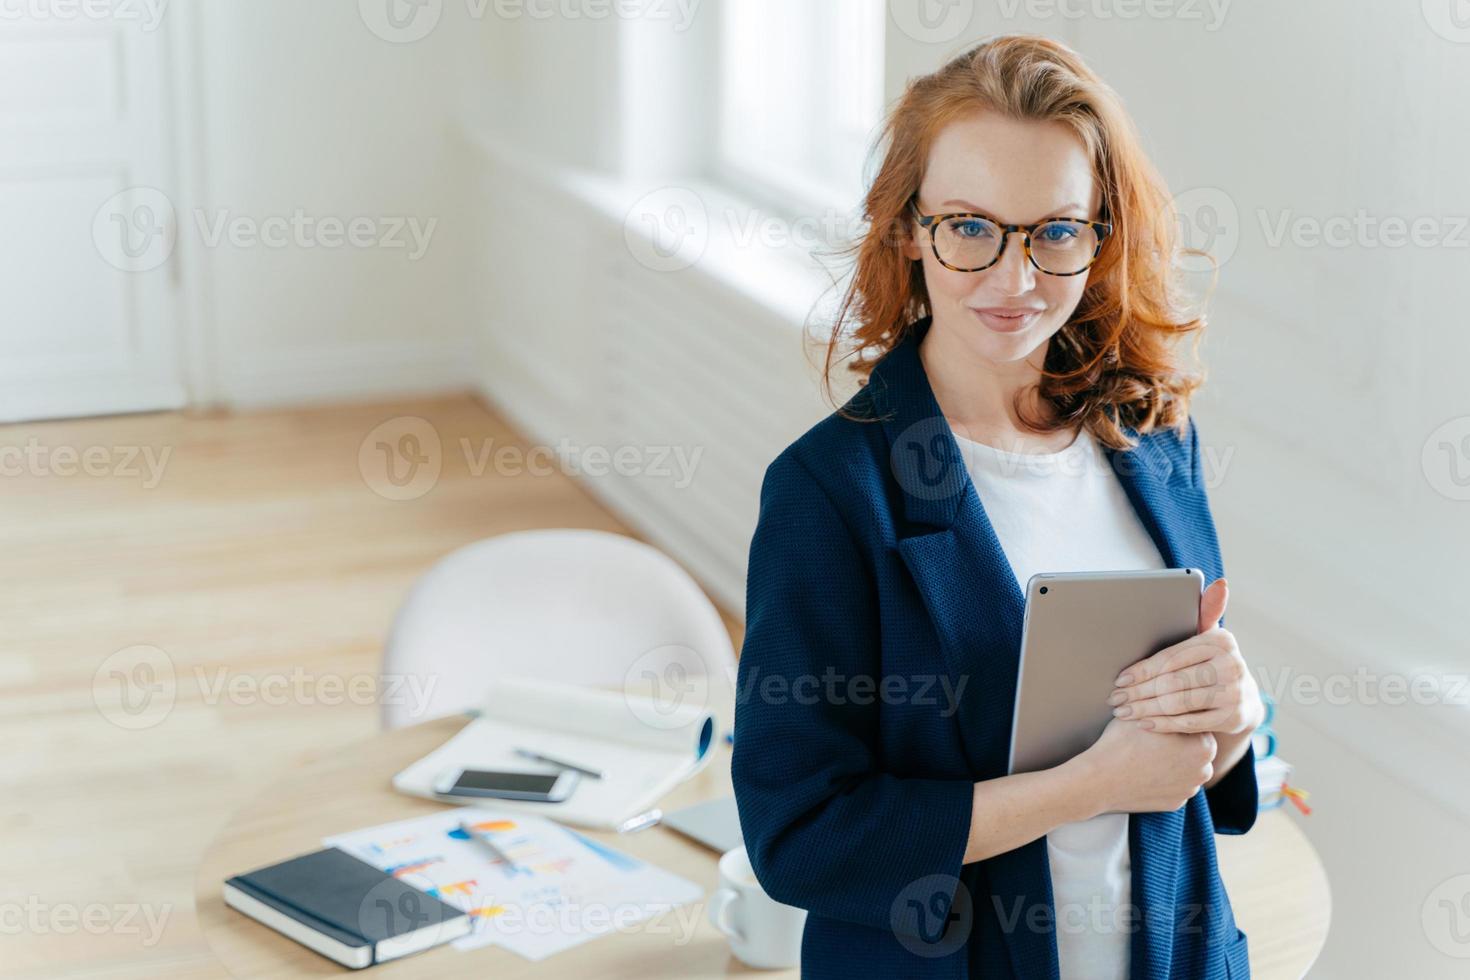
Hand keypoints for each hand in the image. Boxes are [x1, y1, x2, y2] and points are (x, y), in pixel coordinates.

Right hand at [1076, 717, 1216, 813]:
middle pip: (1194, 748)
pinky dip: (1162, 778)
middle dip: (1178, 741)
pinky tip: (1144, 770)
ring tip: (1146, 753)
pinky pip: (1172, 785)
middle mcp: (1203, 771)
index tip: (1160, 717)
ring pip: (1184, 768)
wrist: (1099, 780)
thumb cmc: (1122, 742)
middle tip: (1152, 735)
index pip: (1196, 724)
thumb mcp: (1146, 713)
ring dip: (1172, 760)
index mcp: (1204, 746)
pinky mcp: (1175, 804)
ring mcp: (1188, 791)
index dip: (1176, 717)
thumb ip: (1167, 704)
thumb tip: (1177, 694)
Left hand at [1108, 578, 1264, 735]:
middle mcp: (1232, 666)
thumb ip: (1205, 612)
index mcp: (1221, 641)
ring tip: (1123, 712)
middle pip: (1171, 682)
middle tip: (1115, 699)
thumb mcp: (1209, 637)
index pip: (1170, 657)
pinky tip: (1144, 723)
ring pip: (1177, 703)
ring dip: (1145, 709)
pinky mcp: (1232, 718)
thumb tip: (1221, 583)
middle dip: (1137, 692)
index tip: (1119, 679)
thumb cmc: (1212, 663)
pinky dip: (1163, 724)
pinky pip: (1188, 722)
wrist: (1244, 699)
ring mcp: (1233, 694)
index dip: (1141, 670)